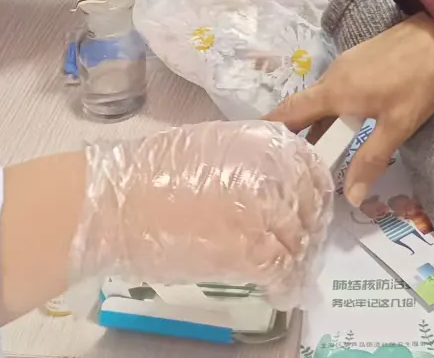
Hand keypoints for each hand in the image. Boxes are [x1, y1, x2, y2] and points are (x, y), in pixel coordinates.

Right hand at [69, 121, 332, 303]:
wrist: (119, 201)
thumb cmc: (154, 172)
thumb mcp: (215, 147)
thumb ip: (252, 163)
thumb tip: (272, 186)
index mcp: (266, 143)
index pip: (314, 172)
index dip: (314, 197)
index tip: (307, 212)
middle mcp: (275, 174)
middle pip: (311, 211)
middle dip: (307, 233)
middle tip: (297, 249)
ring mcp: (265, 213)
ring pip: (299, 244)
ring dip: (296, 261)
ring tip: (286, 273)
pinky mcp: (250, 251)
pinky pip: (282, 272)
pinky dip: (284, 284)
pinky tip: (276, 290)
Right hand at [269, 15, 433, 205]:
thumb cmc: (420, 80)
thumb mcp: (398, 125)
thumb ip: (371, 160)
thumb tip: (349, 198)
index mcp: (334, 91)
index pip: (289, 112)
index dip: (270, 130)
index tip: (252, 151)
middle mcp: (333, 76)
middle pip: (302, 108)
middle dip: (292, 135)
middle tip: (285, 166)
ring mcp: (347, 65)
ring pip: (321, 100)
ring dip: (315, 125)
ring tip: (313, 157)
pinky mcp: (361, 61)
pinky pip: (336, 91)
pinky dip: (330, 112)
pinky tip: (342, 130)